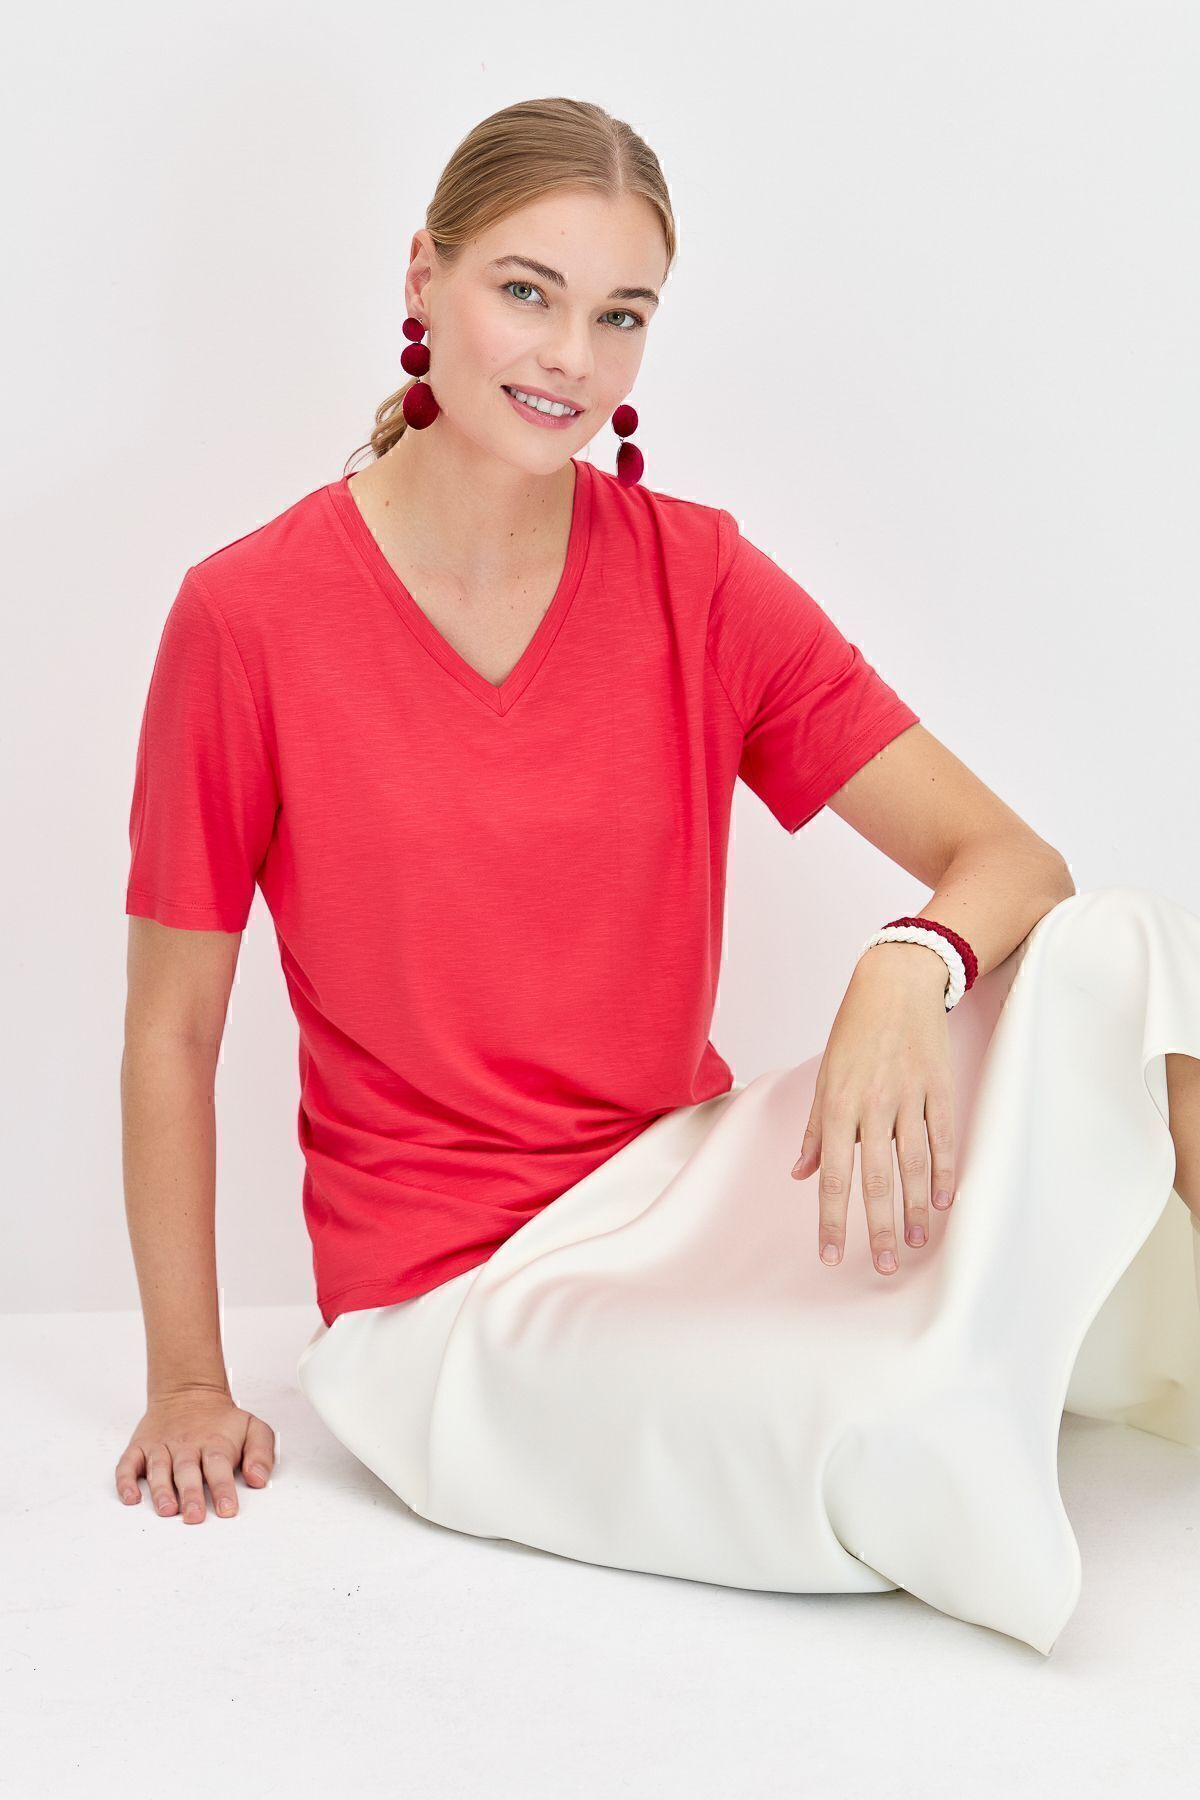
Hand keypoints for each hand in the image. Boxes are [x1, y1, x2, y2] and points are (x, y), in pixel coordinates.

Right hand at [114, 1384, 276, 1521]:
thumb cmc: (220, 1420)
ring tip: (167, 1509)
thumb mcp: (252, 1428)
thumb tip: (258, 1478)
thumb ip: (261, 1453)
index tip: (227, 1509)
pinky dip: (126, 1481)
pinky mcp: (140, 1448)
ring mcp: (161, 1447)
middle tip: (194, 1516)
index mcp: (214, 1444)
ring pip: (158, 1469)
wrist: (189, 1392)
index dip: (223, 1489)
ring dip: (161, 1490)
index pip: (219, 1467)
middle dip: (190, 1494)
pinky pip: (128, 1464)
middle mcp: (186, 1446)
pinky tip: (131, 1498)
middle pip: (187, 1471)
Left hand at [790, 945, 956, 1274]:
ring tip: (915, 1244)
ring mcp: (909, 1098)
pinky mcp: (939, 1089)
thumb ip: (815, 1129)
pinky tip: (943, 1201)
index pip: (833, 1175)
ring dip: (915, 1209)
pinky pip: (942, 1139)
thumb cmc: (854, 1031)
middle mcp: (872, 1106)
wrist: (897, 984)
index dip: (831, 1218)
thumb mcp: (825, 1076)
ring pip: (913, 1165)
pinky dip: (944, 1172)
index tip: (830, 1254)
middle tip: (881, 1266)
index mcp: (838, 1105)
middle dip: (878, 1227)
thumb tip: (801, 1173)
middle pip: (876, 1179)